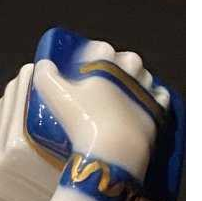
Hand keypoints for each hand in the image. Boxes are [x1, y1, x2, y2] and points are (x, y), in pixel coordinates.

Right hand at [33, 40, 169, 179]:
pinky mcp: (159, 106)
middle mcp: (132, 67)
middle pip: (123, 60)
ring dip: (132, 82)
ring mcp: (147, 86)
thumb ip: (45, 77)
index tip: (82, 70)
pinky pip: (158, 95)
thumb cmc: (83, 122)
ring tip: (118, 97)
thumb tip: (42, 65)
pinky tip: (140, 104)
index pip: (98, 49)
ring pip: (141, 76)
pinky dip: (151, 97)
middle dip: (114, 68)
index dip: (89, 58)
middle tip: (100, 86)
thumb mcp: (57, 98)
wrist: (113, 151)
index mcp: (108, 59)